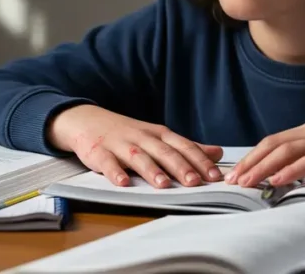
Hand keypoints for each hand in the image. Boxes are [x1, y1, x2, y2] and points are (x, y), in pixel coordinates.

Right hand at [47, 104, 223, 188]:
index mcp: (158, 135)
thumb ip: (186, 147)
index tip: (214, 175)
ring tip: (163, 184)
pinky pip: (107, 163)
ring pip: (138, 157)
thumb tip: (217, 153)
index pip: (183, 146)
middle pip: (164, 152)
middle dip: (180, 166)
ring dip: (151, 170)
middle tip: (194, 181)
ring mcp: (120, 145)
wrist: (86, 120)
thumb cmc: (127, 133)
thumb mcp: (158, 136)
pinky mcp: (99, 152)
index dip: (199, 160)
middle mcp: (142, 138)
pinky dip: (115, 172)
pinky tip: (122, 182)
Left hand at [225, 120, 304, 187]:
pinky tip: (276, 181)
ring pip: (286, 150)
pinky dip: (290, 170)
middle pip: (274, 143)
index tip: (235, 172)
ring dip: (263, 167)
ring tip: (246, 182)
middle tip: (232, 180)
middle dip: (250, 162)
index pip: (274, 141)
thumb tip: (287, 176)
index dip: (252, 156)